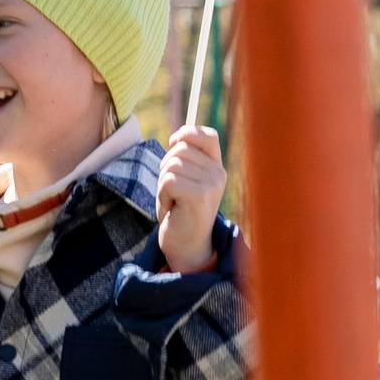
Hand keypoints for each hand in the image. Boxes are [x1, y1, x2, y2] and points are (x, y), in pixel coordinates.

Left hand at [155, 124, 225, 274]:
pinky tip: (171, 208)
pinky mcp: (199, 195)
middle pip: (179, 149)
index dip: (186, 134)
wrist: (187, 246)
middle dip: (165, 167)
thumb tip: (177, 137)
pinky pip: (168, 181)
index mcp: (216, 166)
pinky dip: (162, 195)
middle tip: (172, 190)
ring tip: (173, 200)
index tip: (173, 144)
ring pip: (171, 165)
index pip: (207, 135)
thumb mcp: (185, 180)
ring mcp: (211, 183)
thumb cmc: (180, 211)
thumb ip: (184, 159)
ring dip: (162, 184)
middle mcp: (218, 172)